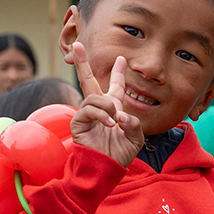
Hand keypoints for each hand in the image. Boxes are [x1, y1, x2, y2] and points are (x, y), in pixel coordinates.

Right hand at [69, 42, 143, 165]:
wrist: (106, 169)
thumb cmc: (119, 155)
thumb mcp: (136, 139)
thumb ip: (135, 125)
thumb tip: (123, 116)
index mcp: (113, 109)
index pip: (115, 87)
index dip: (118, 73)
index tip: (121, 59)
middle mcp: (99, 109)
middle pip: (87, 80)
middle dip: (82, 63)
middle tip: (77, 45)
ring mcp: (87, 115)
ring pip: (93, 97)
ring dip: (106, 107)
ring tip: (114, 122)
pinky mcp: (78, 123)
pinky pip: (88, 109)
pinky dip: (101, 114)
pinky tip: (109, 124)